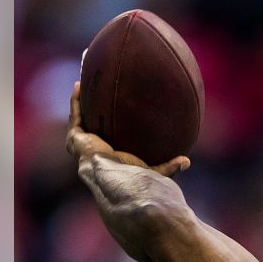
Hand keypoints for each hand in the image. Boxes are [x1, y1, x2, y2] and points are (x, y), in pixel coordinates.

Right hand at [65, 81, 189, 175]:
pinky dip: (77, 99)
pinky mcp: (76, 136)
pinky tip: (79, 84)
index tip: (116, 113)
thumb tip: (187, 161)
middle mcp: (95, 149)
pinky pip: (76, 113)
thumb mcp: (154, 170)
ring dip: (83, 102)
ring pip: (82, 117)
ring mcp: (83, 142)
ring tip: (85, 84)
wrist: (115, 178)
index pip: (110, 140)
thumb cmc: (135, 177)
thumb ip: (168, 166)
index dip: (111, 127)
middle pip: (93, 126)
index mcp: (111, 157)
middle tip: (98, 95)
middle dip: (95, 111)